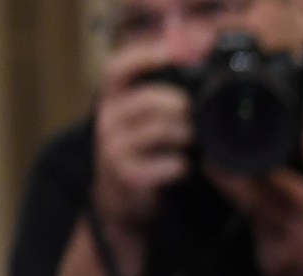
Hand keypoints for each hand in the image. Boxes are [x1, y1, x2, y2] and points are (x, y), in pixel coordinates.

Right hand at [92, 42, 192, 236]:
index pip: (116, 69)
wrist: (121, 199)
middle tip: (195, 113)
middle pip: (148, 100)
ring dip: (186, 134)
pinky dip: (184, 165)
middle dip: (179, 104)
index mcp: (111, 101)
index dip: (141, 57)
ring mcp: (115, 150)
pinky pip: (169, 164)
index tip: (170, 52)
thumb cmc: (140, 150)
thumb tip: (185, 49)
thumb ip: (158, 88)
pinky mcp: (128, 176)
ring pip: (161, 130)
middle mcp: (107, 122)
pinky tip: (184, 167)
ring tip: (192, 140)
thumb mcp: (141, 117)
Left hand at [207, 130, 302, 275]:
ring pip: (251, 219)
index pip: (262, 178)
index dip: (239, 163)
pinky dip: (266, 234)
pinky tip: (289, 237)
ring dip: (254, 208)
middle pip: (243, 197)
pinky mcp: (271, 268)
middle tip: (214, 162)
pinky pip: (258, 241)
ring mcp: (276, 252)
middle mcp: (288, 229)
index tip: (224, 149)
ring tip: (282, 209)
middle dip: (225, 178)